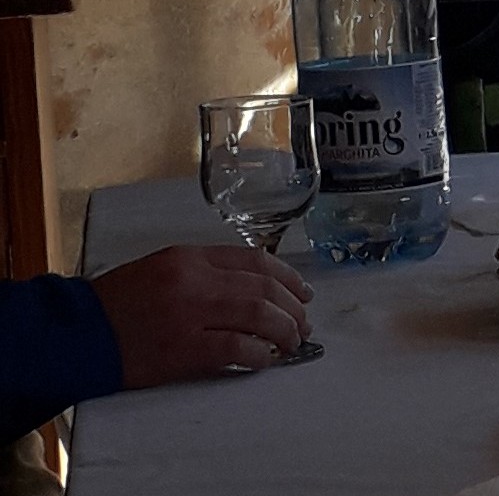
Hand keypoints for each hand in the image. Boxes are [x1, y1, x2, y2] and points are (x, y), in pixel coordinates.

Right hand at [88, 245, 314, 388]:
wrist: (76, 332)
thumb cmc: (118, 304)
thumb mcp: (162, 270)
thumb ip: (206, 273)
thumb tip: (256, 289)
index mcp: (189, 257)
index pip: (255, 260)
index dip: (288, 277)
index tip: (303, 292)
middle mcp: (194, 280)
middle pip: (264, 288)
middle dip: (293, 307)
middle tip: (303, 323)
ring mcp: (190, 313)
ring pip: (259, 315)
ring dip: (285, 330)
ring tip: (293, 342)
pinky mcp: (184, 348)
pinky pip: (239, 348)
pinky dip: (262, 353)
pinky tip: (267, 359)